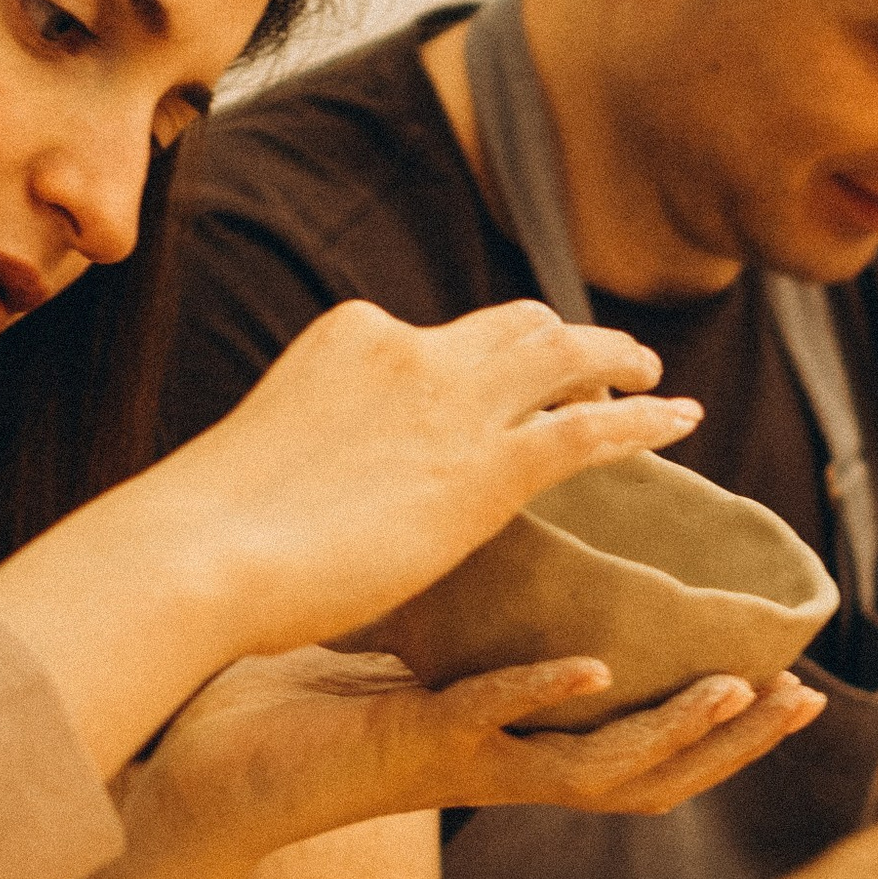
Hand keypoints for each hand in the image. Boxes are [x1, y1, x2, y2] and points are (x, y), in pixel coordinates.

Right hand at [0, 298, 713, 792]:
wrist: (197, 553)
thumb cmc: (205, 540)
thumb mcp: (262, 465)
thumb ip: (309, 462)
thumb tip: (305, 505)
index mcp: (347, 337)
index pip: (432, 336)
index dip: (478, 356)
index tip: (500, 381)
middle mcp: (408, 348)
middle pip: (512, 326)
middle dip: (560, 339)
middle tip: (600, 361)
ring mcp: (452, 402)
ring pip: (564, 357)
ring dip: (615, 358)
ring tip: (651, 377)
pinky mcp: (487, 468)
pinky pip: (590, 428)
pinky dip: (643, 416)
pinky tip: (680, 420)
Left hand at [54, 650, 827, 878]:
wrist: (199, 767)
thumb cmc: (298, 708)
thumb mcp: (411, 653)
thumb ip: (468, 617)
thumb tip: (509, 538)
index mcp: (519, 747)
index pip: (647, 746)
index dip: (726, 724)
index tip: (797, 682)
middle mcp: (507, 766)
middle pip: (652, 774)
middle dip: (736, 743)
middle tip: (807, 698)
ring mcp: (463, 761)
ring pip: (594, 766)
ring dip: (671, 728)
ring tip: (737, 688)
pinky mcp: (409, 745)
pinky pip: (492, 722)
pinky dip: (544, 695)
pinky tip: (594, 670)